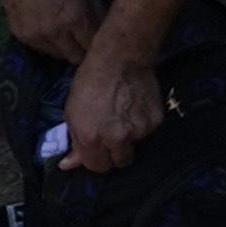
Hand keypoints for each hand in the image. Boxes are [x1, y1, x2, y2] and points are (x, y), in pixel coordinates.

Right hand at [0, 0, 107, 60]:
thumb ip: (98, 8)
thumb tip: (108, 27)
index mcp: (74, 18)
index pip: (93, 46)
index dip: (101, 45)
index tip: (103, 42)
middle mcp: (55, 32)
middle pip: (76, 57)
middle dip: (84, 51)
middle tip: (86, 41)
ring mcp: (36, 36)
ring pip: (59, 55)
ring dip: (67, 48)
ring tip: (69, 34)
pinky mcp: (22, 37)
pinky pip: (43, 50)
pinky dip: (51, 44)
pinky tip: (52, 30)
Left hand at [61, 37, 166, 172]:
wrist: (120, 59)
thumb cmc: (89, 83)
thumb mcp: (72, 113)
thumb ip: (75, 142)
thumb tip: (69, 164)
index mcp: (91, 138)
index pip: (97, 167)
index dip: (95, 160)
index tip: (95, 150)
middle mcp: (117, 139)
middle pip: (119, 163)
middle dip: (113, 154)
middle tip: (110, 136)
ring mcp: (139, 131)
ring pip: (134, 146)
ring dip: (128, 138)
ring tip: (123, 116)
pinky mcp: (155, 121)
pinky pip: (147, 132)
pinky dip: (140, 125)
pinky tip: (134, 108)